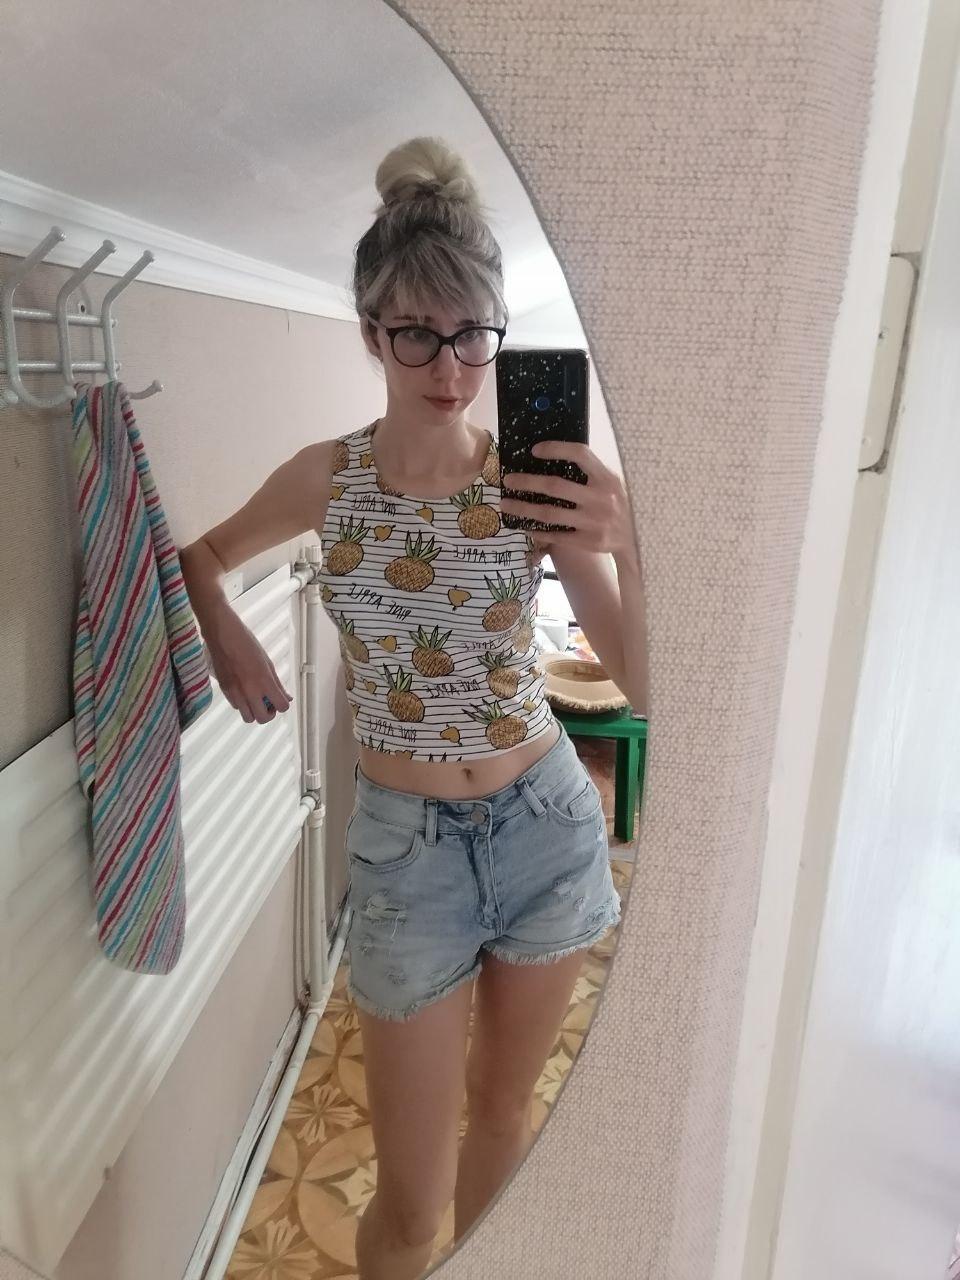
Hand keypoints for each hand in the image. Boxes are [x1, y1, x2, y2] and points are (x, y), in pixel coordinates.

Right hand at [202, 606, 292, 723]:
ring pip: (248, 717)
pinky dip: (242, 704)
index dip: (284, 705)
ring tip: (256, 699)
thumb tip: (286, 696)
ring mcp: (235, 693)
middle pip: (263, 719)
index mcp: (264, 681)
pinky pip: (236, 707)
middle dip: (269, 713)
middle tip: (269, 703)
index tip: (281, 699)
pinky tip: (243, 690)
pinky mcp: (223, 690)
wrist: (221, 634)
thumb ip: (276, 682)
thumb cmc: (246, 642)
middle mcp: (249, 691)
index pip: (281, 706)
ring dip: (254, 711)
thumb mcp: (267, 661)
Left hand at [501, 442, 637, 558]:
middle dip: (527, 482)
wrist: (637, 539)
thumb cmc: (619, 505)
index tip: (535, 450)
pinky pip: (556, 534)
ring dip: (523, 508)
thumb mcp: (613, 483)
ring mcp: (593, 522)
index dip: (556, 449)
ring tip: (506, 504)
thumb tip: (556, 456)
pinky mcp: (588, 542)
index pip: (580, 455)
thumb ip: (591, 473)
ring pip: (549, 513)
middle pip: (555, 487)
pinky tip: (524, 525)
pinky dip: (538, 530)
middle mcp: (600, 499)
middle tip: (509, 480)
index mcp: (607, 478)